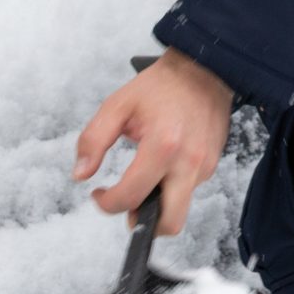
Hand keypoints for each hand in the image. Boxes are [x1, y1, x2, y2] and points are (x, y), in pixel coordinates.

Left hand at [73, 48, 233, 235]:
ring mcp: (204, 166)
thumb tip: (80, 174)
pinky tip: (163, 164)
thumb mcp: (117, 106)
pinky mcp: (212, 165)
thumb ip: (93, 140)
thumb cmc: (161, 86)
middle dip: (144, 225)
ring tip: (144, 179)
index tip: (99, 195)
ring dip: (158, 204)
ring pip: (180, 208)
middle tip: (128, 205)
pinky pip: (189, 190)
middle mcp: (188, 161)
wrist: (202, 69)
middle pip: (169, 221)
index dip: (107, 204)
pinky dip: (172, 187)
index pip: (132, 197)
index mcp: (163, 146)